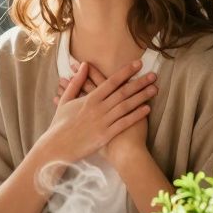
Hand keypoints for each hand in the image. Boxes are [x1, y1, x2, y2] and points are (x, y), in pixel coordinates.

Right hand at [39, 59, 155, 162]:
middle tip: (153, 75)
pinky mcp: (105, 136)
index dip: (125, 72)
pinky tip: (147, 109)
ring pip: (126, 106)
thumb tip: (83, 65)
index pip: (111, 82)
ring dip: (141, 97)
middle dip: (139, 83)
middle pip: (122, 92)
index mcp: (89, 99)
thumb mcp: (65, 100)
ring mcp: (103, 122)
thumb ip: (76, 82)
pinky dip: (136, 116)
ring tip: (155, 89)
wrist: (57, 147)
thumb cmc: (60, 124)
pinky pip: (124, 123)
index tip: (137, 64)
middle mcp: (98, 108)